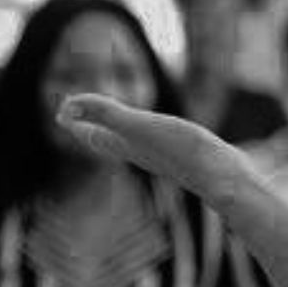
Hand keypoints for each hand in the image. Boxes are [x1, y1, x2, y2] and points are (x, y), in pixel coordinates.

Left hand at [57, 95, 255, 210]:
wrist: (226, 180)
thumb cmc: (182, 152)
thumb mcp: (139, 126)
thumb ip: (105, 114)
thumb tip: (67, 107)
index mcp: (127, 145)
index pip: (93, 133)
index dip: (77, 121)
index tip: (61, 111)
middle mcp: (141, 153)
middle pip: (107, 140)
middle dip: (92, 128)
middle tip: (76, 118)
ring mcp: (163, 156)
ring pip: (132, 144)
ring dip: (117, 133)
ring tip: (111, 126)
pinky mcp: (185, 155)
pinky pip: (156, 143)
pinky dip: (147, 136)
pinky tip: (158, 135)